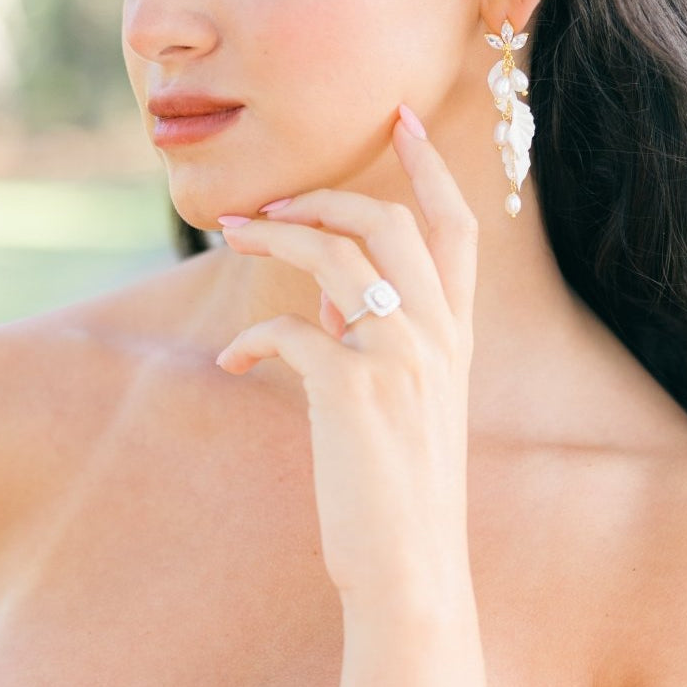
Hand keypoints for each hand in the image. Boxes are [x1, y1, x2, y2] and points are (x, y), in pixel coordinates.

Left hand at [215, 105, 478, 602]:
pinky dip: (252, 340)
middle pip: (386, 221)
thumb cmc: (398, 493)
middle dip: (320, 194)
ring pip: (334, 254)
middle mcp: (437, 336)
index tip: (398, 116)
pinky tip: (235, 364)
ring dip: (273, 234)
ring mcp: (400, 359)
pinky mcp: (354, 391)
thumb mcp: (401, 407)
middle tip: (265, 204)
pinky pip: (289, 330)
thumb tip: (325, 298)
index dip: (429, 167)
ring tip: (230, 235)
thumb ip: (373, 342)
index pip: (456, 228)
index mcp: (455, 337)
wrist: (409, 569)